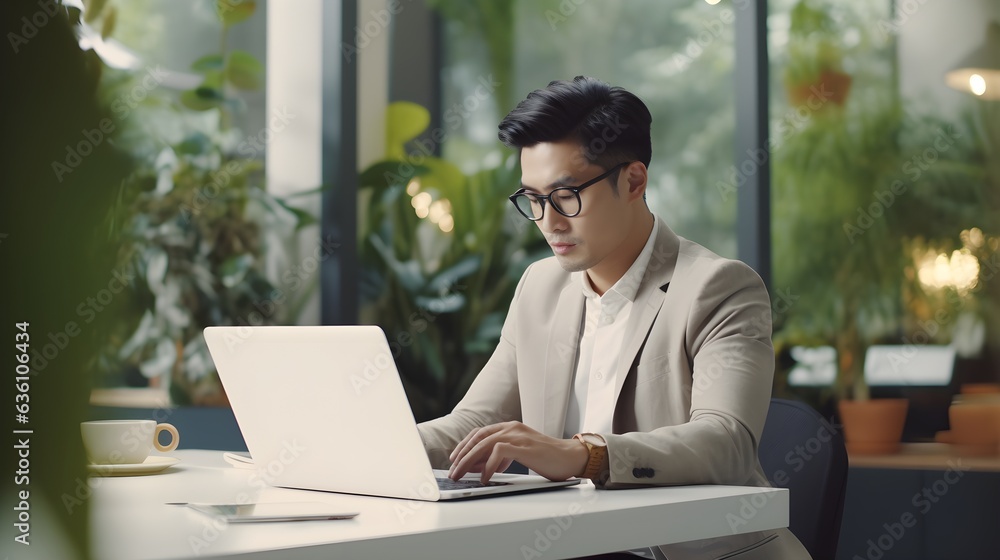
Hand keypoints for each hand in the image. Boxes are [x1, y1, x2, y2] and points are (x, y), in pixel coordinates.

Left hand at [447, 421, 589, 483]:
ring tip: (461, 475)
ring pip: (484, 444)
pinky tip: (485, 478)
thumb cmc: (547, 457)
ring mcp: (517, 436)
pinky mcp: (524, 446)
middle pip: (478, 439)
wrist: (571, 457)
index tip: (455, 459)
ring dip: (468, 461)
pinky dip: (488, 466)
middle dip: (461, 456)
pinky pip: (498, 452)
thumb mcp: (520, 454)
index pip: (479, 433)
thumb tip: (481, 467)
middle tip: (452, 471)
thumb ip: (502, 456)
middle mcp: (511, 428)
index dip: (464, 446)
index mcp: (510, 427)